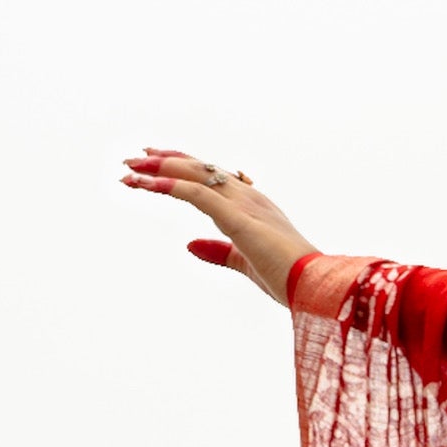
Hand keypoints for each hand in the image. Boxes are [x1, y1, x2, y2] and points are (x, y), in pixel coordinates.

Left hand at [122, 149, 314, 307]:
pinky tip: (146, 184)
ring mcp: (244, 204)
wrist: (316, 287)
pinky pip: (197, 194)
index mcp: (254, 205)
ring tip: (129, 169)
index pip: (212, 176)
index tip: (155, 163)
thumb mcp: (245, 263)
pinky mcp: (238, 218)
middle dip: (165, 162)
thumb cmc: (290, 279)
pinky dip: (169, 186)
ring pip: (195, 176)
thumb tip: (188, 245)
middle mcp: (248, 196)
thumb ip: (218, 251)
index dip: (183, 167)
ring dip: (159, 170)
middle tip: (133, 159)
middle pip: (200, 169)